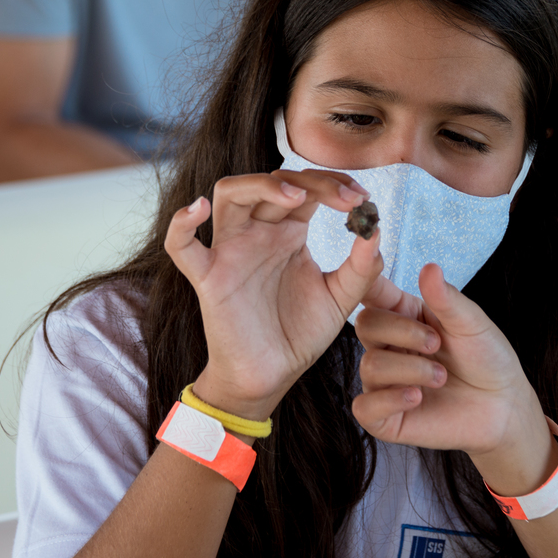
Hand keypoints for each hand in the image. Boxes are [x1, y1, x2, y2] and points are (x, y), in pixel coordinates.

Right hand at [164, 169, 383, 422]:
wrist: (273, 375)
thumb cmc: (302, 333)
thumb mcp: (341, 298)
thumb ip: (362, 268)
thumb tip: (375, 231)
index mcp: (290, 232)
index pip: (307, 189)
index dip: (334, 185)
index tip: (363, 199)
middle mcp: (259, 233)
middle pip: (274, 183)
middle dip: (313, 182)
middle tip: (347, 198)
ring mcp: (231, 251)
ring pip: (229, 194)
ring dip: (261, 185)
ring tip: (296, 196)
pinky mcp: (208, 278)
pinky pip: (182, 246)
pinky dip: (182, 224)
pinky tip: (199, 209)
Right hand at [352, 265, 557, 495]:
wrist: (504, 407)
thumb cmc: (487, 359)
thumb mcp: (471, 324)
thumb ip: (446, 299)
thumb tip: (429, 267)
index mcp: (405, 317)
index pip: (374, 294)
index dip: (366, 279)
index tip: (368, 263)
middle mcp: (390, 348)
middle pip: (366, 325)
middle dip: (402, 332)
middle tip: (436, 344)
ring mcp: (384, 383)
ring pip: (370, 366)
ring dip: (411, 369)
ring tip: (442, 377)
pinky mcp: (385, 418)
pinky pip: (364, 407)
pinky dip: (390, 399)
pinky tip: (417, 397)